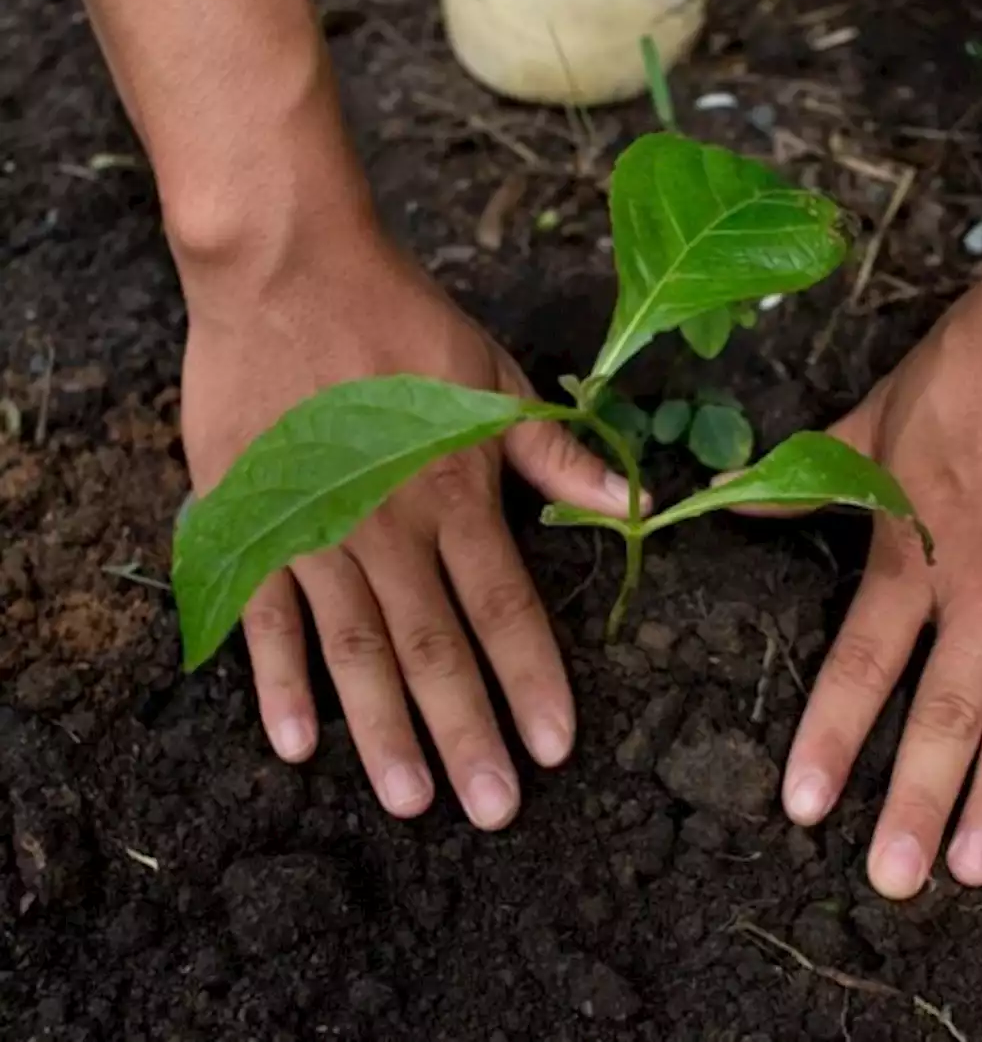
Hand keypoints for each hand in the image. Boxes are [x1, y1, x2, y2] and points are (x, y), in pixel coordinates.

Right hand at [178, 221, 635, 826]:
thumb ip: (554, 454)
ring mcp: (315, 531)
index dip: (533, 682)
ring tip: (411, 799)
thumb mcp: (496, 378)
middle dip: (467, 734)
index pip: (506, 609)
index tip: (556, 749)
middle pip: (436, 650)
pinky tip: (299, 743)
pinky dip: (279, 680)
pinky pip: (266, 615)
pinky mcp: (251, 523)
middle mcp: (390, 529)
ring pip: (357, 650)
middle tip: (491, 810)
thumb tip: (633, 500)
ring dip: (384, 730)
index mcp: (457, 495)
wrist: (287, 270)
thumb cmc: (401, 321)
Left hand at [782, 265, 981, 896]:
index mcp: (916, 548)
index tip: (808, 807)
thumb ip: (807, 475)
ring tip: (972, 866)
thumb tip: (728, 499)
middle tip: (893, 879)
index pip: (862, 664)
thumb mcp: (875, 414)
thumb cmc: (977, 360)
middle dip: (914, 800)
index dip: (832, 738)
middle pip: (946, 711)